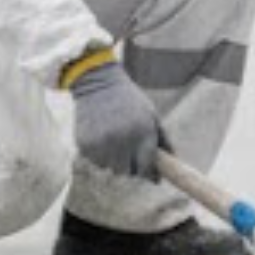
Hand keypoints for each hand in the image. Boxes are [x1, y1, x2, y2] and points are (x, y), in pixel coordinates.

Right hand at [65, 50, 161, 181]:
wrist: (98, 81)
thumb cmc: (129, 100)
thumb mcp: (151, 115)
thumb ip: (163, 141)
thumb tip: (168, 167)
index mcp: (142, 132)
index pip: (145, 168)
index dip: (146, 171)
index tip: (145, 168)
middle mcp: (122, 140)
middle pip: (126, 172)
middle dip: (129, 165)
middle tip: (127, 151)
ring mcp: (102, 143)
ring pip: (110, 168)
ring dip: (113, 160)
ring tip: (114, 140)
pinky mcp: (86, 144)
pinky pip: (95, 161)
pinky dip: (99, 155)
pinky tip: (101, 137)